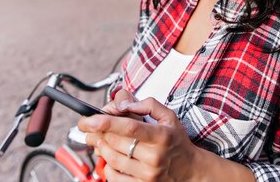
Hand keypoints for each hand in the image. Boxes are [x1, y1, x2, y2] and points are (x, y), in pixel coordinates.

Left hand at [78, 97, 198, 181]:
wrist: (190, 171)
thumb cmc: (177, 142)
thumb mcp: (169, 117)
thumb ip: (148, 105)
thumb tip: (124, 104)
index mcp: (161, 136)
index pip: (130, 127)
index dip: (106, 122)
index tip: (89, 120)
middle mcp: (154, 156)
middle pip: (116, 142)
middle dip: (98, 133)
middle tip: (91, 127)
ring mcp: (147, 174)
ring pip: (112, 159)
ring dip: (101, 147)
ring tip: (100, 140)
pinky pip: (114, 177)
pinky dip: (106, 166)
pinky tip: (110, 157)